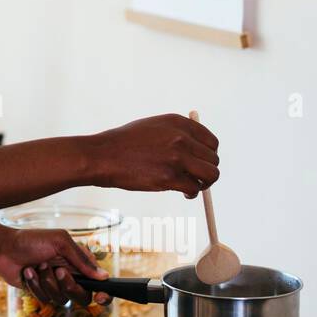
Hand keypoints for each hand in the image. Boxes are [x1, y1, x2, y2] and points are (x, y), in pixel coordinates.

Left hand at [0, 227, 109, 306]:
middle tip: (58, 270)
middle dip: (69, 285)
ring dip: (47, 282)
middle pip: (82, 296)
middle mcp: (68, 275)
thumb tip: (104, 276)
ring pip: (61, 299)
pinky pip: (44, 299)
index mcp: (77, 262)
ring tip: (37, 266)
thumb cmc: (31, 240)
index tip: (102, 296)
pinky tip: (28, 272)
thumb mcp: (60, 242)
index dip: (104, 292)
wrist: (3, 249)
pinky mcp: (40, 292)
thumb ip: (82, 260)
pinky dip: (35, 285)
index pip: (98, 282)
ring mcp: (54, 285)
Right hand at [88, 113, 219, 198]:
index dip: (209, 155)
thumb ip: (176, 133)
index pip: (212, 142)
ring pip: (211, 175)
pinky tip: (183, 193)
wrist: (103, 155)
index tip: (200, 163)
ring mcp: (176, 158)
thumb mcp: (153, 126)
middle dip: (206, 171)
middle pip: (213, 159)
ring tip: (192, 185)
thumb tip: (197, 149)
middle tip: (195, 177)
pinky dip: (191, 193)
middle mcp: (181, 138)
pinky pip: (194, 188)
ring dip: (204, 183)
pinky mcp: (169, 177)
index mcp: (178, 123)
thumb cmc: (125, 143)